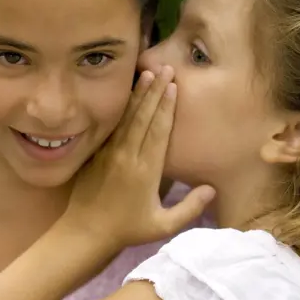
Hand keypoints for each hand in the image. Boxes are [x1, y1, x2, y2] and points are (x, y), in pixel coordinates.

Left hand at [64, 66, 214, 256]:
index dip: (167, 107)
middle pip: (144, 117)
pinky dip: (122, 109)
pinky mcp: (98, 155)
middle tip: (165, 68)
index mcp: (146, 171)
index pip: (158, 132)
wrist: (87, 232)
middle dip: (155, 91)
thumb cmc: (128, 230)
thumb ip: (189, 209)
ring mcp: (111, 154)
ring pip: (128, 118)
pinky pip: (113, 127)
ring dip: (138, 94)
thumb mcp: (163, 226)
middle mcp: (128, 157)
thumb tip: (212, 189)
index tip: (174, 87)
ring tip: (148, 73)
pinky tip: (127, 96)